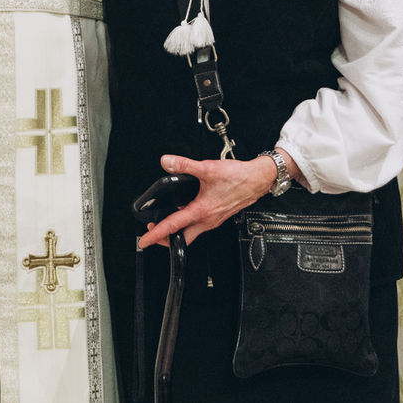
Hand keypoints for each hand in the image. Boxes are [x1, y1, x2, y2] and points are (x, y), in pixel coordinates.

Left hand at [137, 153, 272, 248]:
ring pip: (191, 234)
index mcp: (202, 211)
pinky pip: (199, 227)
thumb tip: (168, 162)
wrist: (257, 179)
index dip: (156, 234)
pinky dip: (188, 225)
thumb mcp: (207, 168)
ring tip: (163, 225)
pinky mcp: (217, 216)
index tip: (145, 240)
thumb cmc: (238, 177)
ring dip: (176, 232)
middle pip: (182, 239)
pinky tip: (184, 214)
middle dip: (164, 240)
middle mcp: (207, 220)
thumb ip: (185, 165)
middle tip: (151, 236)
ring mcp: (213, 220)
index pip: (173, 227)